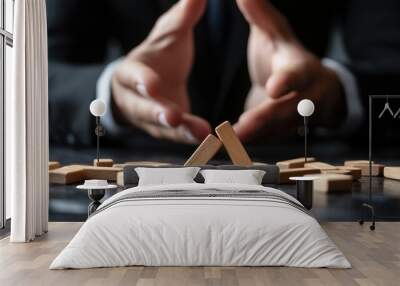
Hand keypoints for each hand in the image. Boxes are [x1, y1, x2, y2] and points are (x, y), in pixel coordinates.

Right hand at [111, 0, 210, 143]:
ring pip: (163, 128)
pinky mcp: (167, 132)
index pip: (132, 77)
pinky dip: (193, 140)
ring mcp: (151, 120)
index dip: (141, 81)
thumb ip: (181, 19)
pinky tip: (212, 141)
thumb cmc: (157, 59)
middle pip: (144, 109)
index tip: (151, 86)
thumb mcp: (168, 37)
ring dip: (181, 132)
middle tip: (174, 117)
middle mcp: (137, 100)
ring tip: (203, 133)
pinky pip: (179, 137)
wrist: (148, 86)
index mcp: (131, 73)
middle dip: (158, 113)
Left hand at [234, 0, 345, 141]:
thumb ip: (261, 17)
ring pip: (278, 130)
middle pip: (288, 109)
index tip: (274, 87)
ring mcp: (297, 118)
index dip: (287, 81)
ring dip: (256, 137)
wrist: (313, 88)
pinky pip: (270, 140)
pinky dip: (252, 144)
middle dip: (266, 118)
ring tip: (230, 141)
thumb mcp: (277, 35)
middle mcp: (305, 96)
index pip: (296, 74)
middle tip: (242, 125)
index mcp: (301, 68)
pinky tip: (231, 147)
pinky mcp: (285, 132)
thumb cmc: (288, 58)